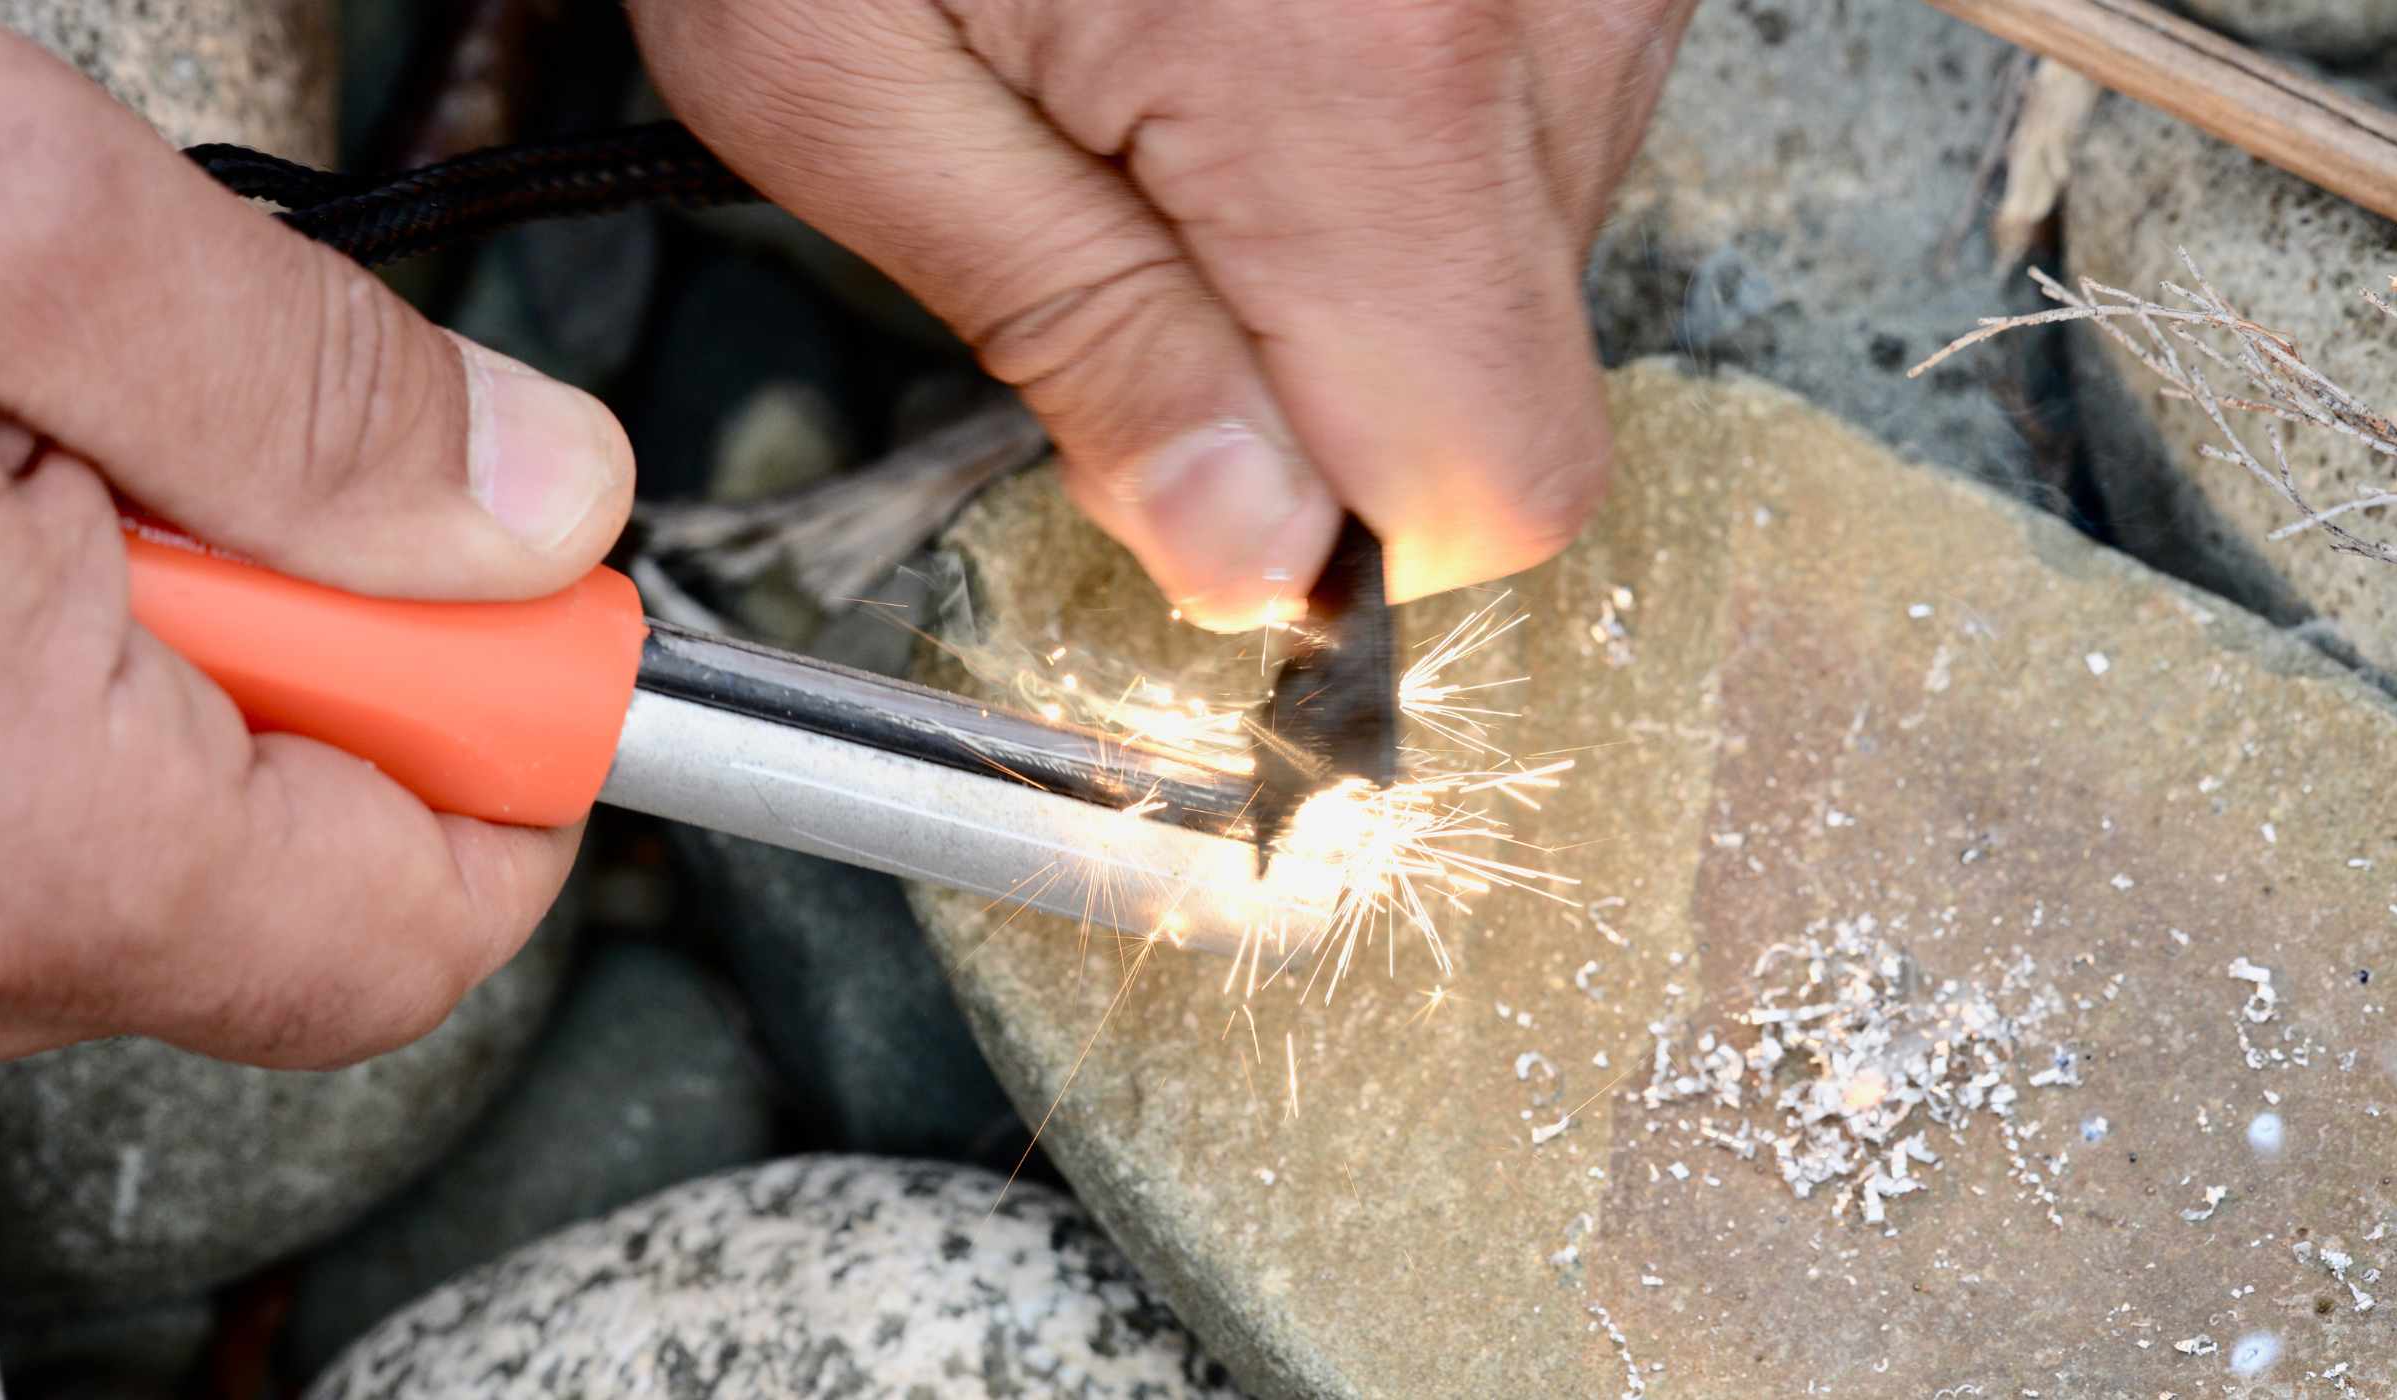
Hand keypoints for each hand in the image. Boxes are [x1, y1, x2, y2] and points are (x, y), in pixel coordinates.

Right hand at [0, 21, 633, 1070]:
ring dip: (149, 642)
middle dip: (316, 655)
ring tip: (20, 458)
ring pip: (126, 830)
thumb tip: (546, 506)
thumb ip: (309, 396)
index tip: (510, 592)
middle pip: (283, 873)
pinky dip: (14, 666)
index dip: (526, 744)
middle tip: (188, 455)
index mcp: (30, 837)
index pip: (426, 923)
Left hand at [630, 0, 1693, 627]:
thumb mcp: (845, 72)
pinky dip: (1412, 112)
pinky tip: (1274, 15)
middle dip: (1332, 372)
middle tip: (1135, 207)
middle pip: (1519, 371)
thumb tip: (1249, 558)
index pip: (1493, 483)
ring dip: (1366, 230)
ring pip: (1538, 241)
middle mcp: (1532, 0)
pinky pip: (1551, 105)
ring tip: (1187, 63)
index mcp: (1356, 78)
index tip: (1204, 474)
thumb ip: (1077, 336)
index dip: (1342, 536)